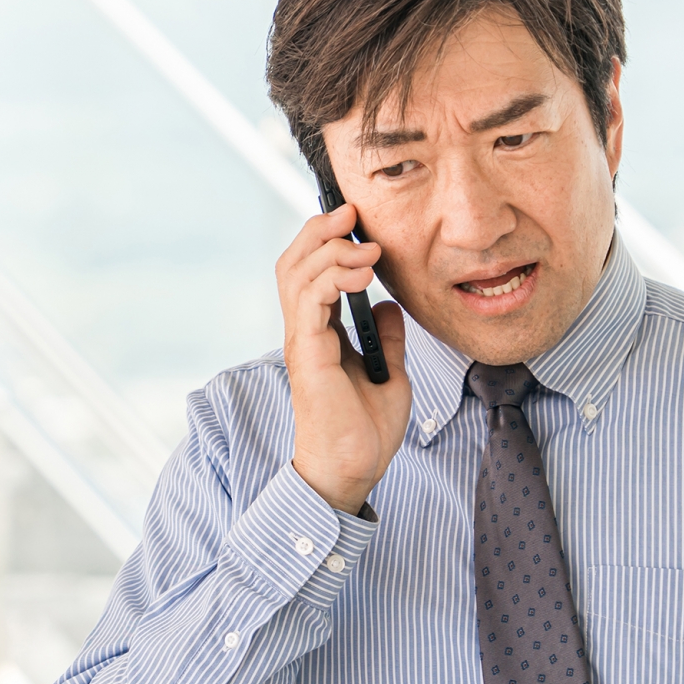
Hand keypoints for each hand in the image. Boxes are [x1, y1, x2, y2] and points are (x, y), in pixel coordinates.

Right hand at [275, 203, 411, 513]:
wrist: (352, 470)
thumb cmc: (364, 432)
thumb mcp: (389, 373)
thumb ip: (386, 338)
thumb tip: (388, 306)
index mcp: (319, 333)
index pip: (311, 271)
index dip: (329, 241)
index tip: (359, 222)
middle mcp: (303, 331)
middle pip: (294, 262)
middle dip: (319, 230)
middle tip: (352, 213)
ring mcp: (301, 341)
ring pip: (296, 273)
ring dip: (331, 250)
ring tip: (366, 247)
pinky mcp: (307, 353)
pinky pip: (310, 299)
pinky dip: (333, 276)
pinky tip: (362, 272)